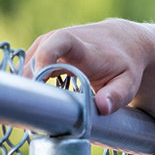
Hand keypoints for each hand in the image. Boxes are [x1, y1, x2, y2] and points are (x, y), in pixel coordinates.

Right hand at [26, 20, 154, 116]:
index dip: (44, 59)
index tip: (37, 82)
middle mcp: (59, 39)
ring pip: (26, 66)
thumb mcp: (128, 83)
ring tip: (38, 108)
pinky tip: (37, 97)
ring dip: (28, 87)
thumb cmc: (124, 65)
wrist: (123, 40)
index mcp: (82, 48)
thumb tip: (102, 108)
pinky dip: (29, 82)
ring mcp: (47, 42)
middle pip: (34, 61)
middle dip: (30, 87)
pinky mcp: (40, 48)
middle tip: (35, 115)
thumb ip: (116, 96)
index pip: (58, 44)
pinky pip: (26, 66)